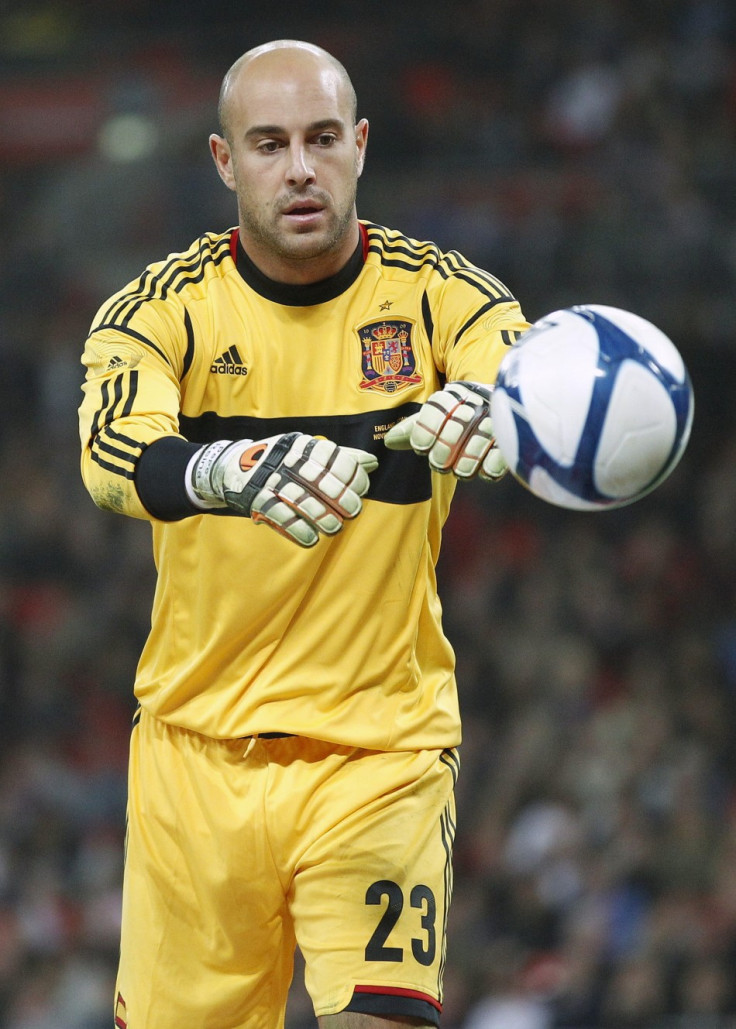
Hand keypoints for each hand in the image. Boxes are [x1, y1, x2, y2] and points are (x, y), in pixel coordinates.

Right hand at [189, 432, 377, 546]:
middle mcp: (285, 458)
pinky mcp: (255, 498)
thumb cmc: (282, 461)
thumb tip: (372, 463)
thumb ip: (340, 458)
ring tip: (334, 529)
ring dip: (320, 516)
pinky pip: (278, 514)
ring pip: (299, 498)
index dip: (351, 473)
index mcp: (302, 444)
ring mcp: (269, 478)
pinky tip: (311, 539)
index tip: (362, 490)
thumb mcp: (308, 453)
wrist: (233, 467)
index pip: (331, 455)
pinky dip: (296, 529)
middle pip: (317, 477)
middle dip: (339, 496)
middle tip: (353, 511)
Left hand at [383, 381, 507, 480]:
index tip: (420, 448)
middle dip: (445, 449)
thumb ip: (413, 429)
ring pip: (480, 438)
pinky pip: (502, 451)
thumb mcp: (435, 419)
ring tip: (460, 471)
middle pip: (457, 425)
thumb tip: (389, 441)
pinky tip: (485, 472)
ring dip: (467, 460)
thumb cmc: (457, 417)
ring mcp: (495, 418)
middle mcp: (475, 403)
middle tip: (438, 464)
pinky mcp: (511, 436)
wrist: (498, 406)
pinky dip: (492, 464)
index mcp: (452, 397)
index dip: (426, 430)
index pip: (436, 409)